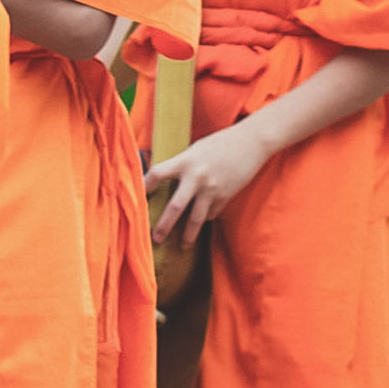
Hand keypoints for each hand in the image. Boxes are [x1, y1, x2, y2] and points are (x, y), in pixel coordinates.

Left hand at [146, 122, 275, 246]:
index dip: (144, 185)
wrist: (251, 142)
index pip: (157, 173)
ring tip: (183, 246)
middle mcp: (197, 176)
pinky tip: (204, 221)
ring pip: (196, 218)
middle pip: (176, 206)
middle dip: (164, 225)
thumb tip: (165, 179)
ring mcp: (212, 189)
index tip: (137, 197)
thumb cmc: (220, 143)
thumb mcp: (195, 149)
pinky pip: (212, 213)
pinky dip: (206, 217)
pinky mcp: (226, 196)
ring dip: (189, 235)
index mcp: (185, 160)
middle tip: (156, 238)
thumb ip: (181, 164)